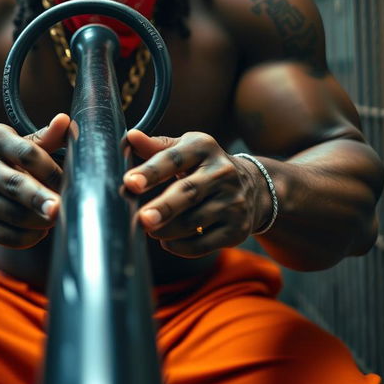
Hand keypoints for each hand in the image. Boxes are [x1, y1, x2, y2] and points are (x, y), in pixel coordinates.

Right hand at [0, 113, 69, 247]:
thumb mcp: (17, 143)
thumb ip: (45, 137)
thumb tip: (65, 121)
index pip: (28, 154)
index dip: (52, 170)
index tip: (70, 180)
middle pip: (17, 186)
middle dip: (41, 199)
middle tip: (60, 209)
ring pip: (15, 215)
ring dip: (42, 220)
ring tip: (56, 217)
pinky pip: (8, 236)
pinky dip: (30, 237)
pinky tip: (40, 230)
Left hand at [123, 130, 270, 257]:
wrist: (254, 188)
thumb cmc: (204, 166)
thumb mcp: (185, 150)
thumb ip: (156, 147)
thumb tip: (131, 137)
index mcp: (204, 148)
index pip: (174, 158)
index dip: (151, 171)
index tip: (130, 182)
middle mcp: (222, 172)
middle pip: (188, 192)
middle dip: (164, 207)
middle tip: (142, 219)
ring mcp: (233, 201)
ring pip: (194, 222)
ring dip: (166, 230)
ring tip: (149, 229)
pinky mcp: (237, 229)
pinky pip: (203, 244)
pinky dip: (180, 247)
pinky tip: (167, 242)